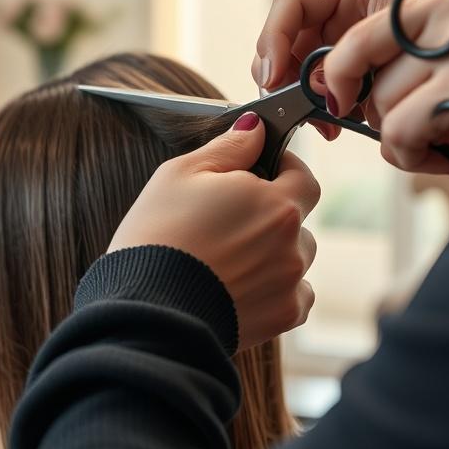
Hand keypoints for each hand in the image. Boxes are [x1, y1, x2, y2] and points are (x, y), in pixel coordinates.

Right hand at [108, 114, 320, 350]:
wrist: (146, 312)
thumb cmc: (158, 237)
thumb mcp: (181, 174)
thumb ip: (229, 148)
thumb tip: (256, 130)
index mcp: (275, 203)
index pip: (303, 177)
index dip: (283, 170)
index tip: (260, 173)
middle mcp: (292, 244)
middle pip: (297, 220)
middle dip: (271, 216)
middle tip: (229, 222)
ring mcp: (290, 284)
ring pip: (295, 259)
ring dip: (274, 254)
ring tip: (228, 259)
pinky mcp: (282, 318)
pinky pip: (295, 297)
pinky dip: (276, 291)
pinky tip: (240, 287)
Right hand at [252, 0, 398, 139]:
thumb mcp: (408, 51)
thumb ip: (362, 64)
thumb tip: (320, 88)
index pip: (294, 1)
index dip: (275, 36)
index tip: (274, 77)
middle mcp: (341, 14)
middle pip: (282, 38)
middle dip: (279, 75)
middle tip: (289, 106)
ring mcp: (337, 44)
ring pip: (288, 68)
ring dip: (295, 98)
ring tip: (323, 124)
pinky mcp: (340, 74)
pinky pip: (308, 90)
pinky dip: (312, 110)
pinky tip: (331, 126)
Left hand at [323, 0, 448, 174]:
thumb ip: (418, 56)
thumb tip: (346, 87)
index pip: (360, 29)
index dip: (339, 70)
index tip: (340, 101)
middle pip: (359, 63)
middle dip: (371, 108)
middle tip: (406, 133)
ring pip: (382, 103)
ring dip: (400, 140)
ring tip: (443, 147)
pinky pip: (404, 130)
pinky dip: (414, 156)